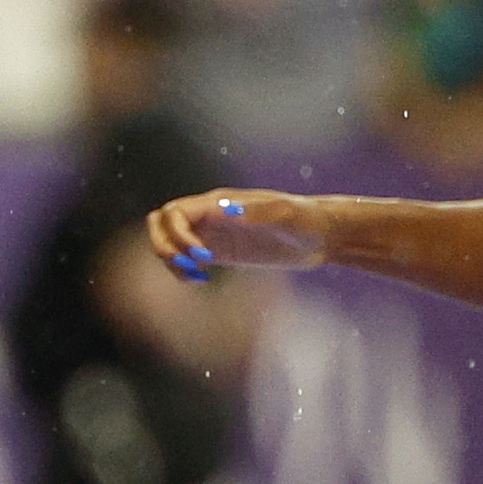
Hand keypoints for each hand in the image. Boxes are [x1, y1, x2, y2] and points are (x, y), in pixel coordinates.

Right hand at [144, 191, 325, 282]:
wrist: (321, 235)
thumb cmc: (305, 220)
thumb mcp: (285, 214)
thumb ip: (256, 211)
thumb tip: (225, 210)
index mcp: (218, 203)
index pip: (174, 212)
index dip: (178, 235)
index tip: (203, 255)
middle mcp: (209, 215)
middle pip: (161, 222)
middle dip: (165, 246)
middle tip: (190, 266)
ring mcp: (212, 233)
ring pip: (168, 240)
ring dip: (171, 260)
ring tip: (195, 276)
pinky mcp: (219, 252)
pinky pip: (184, 258)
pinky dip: (182, 270)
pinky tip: (201, 281)